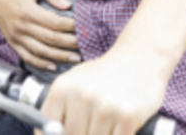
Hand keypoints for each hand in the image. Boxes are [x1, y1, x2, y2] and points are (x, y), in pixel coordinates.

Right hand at [0, 0, 79, 70]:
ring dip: (60, 56)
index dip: (71, 26)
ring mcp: (16, 36)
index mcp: (27, 11)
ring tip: (75, 58)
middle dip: (70, 43)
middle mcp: (21, 26)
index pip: (55, 23)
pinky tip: (54, 66)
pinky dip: (41, 63)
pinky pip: (28, 56)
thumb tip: (68, 5)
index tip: (83, 26)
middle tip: (85, 44)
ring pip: (41, 51)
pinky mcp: (13, 42)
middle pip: (50, 39)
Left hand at [41, 46, 168, 134]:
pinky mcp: (127, 115)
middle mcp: (82, 96)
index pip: (45, 127)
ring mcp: (105, 106)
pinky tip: (119, 129)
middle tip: (90, 127)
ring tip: (106, 126)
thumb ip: (58, 108)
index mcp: (63, 88)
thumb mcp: (75, 83)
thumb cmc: (105, 74)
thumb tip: (47, 134)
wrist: (141, 58)